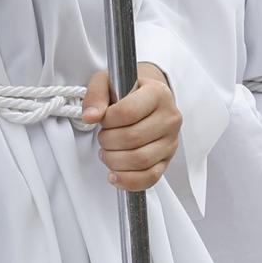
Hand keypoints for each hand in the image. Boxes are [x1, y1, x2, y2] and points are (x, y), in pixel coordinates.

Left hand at [82, 63, 179, 191]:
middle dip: (108, 140)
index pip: (128, 112)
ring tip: (107, 151)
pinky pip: (150, 177)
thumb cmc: (125, 90)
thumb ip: (96, 95)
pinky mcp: (166, 160)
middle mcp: (170, 118)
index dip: (107, 120)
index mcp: (158, 94)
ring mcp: (171, 141)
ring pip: (140, 160)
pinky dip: (128, 180)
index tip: (102, 119)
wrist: (146, 98)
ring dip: (114, 160)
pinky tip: (114, 175)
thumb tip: (90, 116)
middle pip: (133, 138)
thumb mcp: (106, 82)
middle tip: (102, 136)